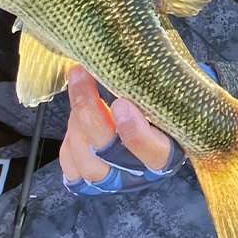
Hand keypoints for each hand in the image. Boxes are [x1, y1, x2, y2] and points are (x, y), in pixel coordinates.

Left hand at [59, 65, 176, 187]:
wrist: (153, 132)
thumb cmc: (160, 104)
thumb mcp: (165, 96)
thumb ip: (153, 86)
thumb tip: (134, 54)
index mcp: (168, 152)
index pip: (155, 151)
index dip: (136, 133)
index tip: (120, 103)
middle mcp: (140, 171)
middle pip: (109, 151)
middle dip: (89, 111)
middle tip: (81, 74)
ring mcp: (114, 180)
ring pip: (86, 162)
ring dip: (76, 121)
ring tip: (80, 87)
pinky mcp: (90, 183)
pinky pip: (71, 168)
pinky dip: (69, 141)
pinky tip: (75, 119)